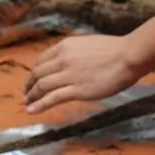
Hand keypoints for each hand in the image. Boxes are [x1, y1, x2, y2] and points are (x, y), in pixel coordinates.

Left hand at [24, 34, 144, 113]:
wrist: (128, 56)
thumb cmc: (115, 50)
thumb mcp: (87, 44)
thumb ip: (74, 53)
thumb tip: (69, 62)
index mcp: (65, 46)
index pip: (41, 59)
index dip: (35, 71)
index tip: (33, 79)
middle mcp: (62, 59)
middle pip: (38, 73)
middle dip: (30, 84)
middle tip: (27, 93)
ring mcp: (68, 75)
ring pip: (42, 86)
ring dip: (32, 96)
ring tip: (27, 103)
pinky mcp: (76, 90)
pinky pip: (52, 98)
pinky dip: (39, 105)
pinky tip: (32, 110)